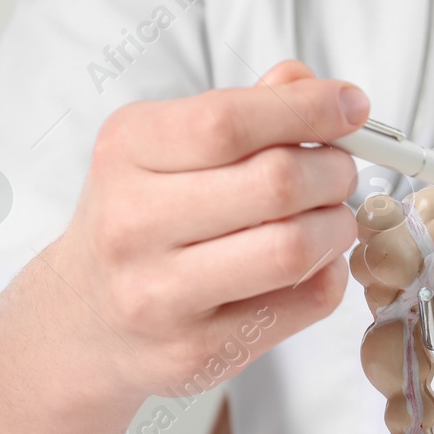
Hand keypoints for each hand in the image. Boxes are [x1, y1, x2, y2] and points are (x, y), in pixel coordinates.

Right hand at [43, 60, 366, 401]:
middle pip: (276, 184)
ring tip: (331, 219)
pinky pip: (303, 303)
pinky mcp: (200, 350)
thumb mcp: (163, 149)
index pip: (230, 121)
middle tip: (341, 172)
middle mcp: (134, 223)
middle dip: (334, 171)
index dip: (308, 110)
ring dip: (337, 227)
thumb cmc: (140, 220)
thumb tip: (311, 83)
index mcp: (127, 152)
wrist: (81, 321)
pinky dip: (329, 275)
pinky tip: (314, 263)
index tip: (352, 106)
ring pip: (294, 249)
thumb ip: (240, 111)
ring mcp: (162, 295)